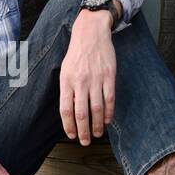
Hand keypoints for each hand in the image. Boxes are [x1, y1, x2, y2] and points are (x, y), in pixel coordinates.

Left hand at [60, 8, 116, 144]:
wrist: (91, 33)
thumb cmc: (76, 53)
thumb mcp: (65, 70)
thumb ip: (67, 89)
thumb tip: (68, 111)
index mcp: (66, 81)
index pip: (65, 109)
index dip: (68, 125)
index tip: (71, 135)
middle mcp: (80, 82)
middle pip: (81, 113)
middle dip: (83, 131)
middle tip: (85, 141)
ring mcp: (95, 79)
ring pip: (96, 109)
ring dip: (96, 125)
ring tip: (97, 134)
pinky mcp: (109, 76)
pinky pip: (109, 99)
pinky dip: (108, 113)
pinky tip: (106, 121)